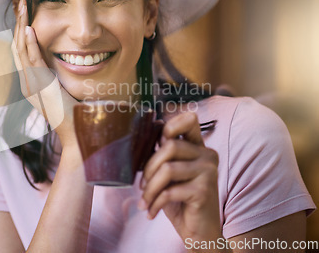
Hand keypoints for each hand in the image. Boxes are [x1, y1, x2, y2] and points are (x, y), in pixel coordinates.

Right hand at [11, 0, 78, 146]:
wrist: (76, 134)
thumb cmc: (74, 114)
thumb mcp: (62, 90)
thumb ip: (57, 77)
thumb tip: (66, 61)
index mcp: (31, 82)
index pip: (21, 51)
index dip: (19, 30)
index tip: (23, 12)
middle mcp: (27, 82)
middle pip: (16, 46)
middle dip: (17, 22)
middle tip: (18, 2)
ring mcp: (31, 85)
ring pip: (20, 50)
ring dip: (20, 26)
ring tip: (22, 7)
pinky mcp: (40, 87)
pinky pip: (31, 62)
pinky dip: (29, 44)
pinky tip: (28, 28)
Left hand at [138, 112, 221, 242]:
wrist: (199, 232)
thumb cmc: (180, 201)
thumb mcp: (169, 175)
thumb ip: (163, 156)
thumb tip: (143, 139)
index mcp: (200, 148)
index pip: (189, 120)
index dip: (170, 124)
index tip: (156, 142)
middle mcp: (208, 156)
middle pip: (170, 146)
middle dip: (149, 167)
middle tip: (142, 185)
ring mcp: (209, 172)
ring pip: (167, 169)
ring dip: (150, 188)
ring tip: (145, 201)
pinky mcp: (204, 191)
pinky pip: (170, 191)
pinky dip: (156, 202)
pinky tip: (152, 211)